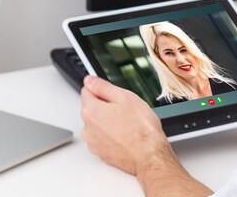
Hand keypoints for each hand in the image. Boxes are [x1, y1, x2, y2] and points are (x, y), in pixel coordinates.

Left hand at [81, 76, 212, 195]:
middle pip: (92, 108)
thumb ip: (103, 87)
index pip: (86, 90)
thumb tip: (90, 80)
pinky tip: (126, 136)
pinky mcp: (100, 153)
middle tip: (125, 111)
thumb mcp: (125, 97)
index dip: (101, 89)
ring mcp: (93, 143)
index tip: (114, 95)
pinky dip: (111, 136)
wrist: (149, 155)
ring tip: (127, 125)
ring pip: (98, 124)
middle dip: (106, 106)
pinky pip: (103, 138)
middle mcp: (87, 128)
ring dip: (108, 122)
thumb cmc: (141, 128)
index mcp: (90, 111)